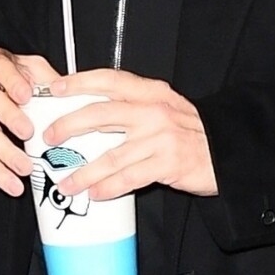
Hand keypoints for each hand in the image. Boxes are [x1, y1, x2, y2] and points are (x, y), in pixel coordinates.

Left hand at [42, 69, 217, 199]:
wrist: (226, 151)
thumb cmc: (189, 132)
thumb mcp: (163, 108)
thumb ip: (131, 107)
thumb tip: (87, 117)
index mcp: (150, 92)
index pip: (109, 80)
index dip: (79, 82)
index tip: (55, 89)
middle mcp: (153, 111)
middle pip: (101, 115)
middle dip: (69, 126)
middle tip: (48, 138)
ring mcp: (161, 138)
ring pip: (111, 155)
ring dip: (84, 171)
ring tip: (66, 182)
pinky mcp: (168, 164)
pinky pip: (130, 177)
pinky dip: (109, 187)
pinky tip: (96, 194)